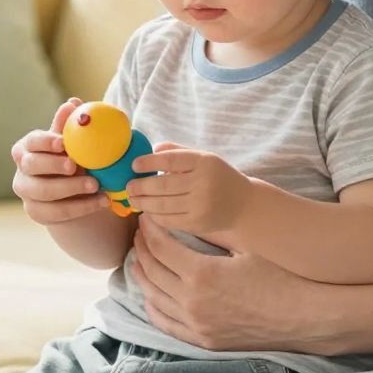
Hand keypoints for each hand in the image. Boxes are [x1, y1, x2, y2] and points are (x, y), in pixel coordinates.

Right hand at [10, 98, 104, 225]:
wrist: (75, 192)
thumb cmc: (72, 158)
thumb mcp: (72, 143)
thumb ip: (70, 126)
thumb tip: (73, 103)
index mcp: (27, 147)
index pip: (31, 141)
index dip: (45, 142)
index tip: (63, 143)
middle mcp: (22, 170)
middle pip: (32, 166)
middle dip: (54, 165)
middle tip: (75, 166)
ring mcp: (27, 193)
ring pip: (44, 192)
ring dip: (72, 189)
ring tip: (97, 186)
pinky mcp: (38, 213)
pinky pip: (58, 212)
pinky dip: (82, 207)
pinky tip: (102, 201)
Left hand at [126, 144, 252, 239]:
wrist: (243, 204)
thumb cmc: (218, 177)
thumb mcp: (204, 158)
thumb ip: (178, 152)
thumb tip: (152, 150)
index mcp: (204, 162)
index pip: (171, 160)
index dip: (149, 162)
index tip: (135, 165)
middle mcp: (203, 183)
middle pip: (163, 185)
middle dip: (140, 186)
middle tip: (128, 186)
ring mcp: (200, 205)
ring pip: (163, 205)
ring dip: (143, 202)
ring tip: (133, 198)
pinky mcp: (197, 223)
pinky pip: (169, 220)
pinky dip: (154, 215)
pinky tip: (147, 211)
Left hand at [131, 218, 324, 350]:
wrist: (304, 317)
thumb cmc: (281, 278)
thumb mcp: (245, 249)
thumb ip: (211, 237)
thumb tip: (185, 219)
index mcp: (201, 274)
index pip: (160, 247)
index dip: (149, 230)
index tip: (146, 218)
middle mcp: (192, 302)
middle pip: (152, 270)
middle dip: (142, 248)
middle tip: (140, 234)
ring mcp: (196, 325)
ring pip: (154, 297)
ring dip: (143, 275)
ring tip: (139, 259)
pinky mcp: (204, 341)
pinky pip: (166, 324)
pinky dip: (153, 306)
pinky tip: (150, 295)